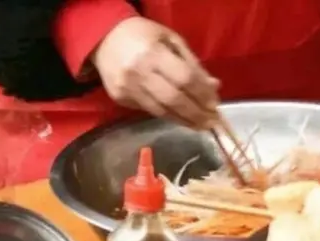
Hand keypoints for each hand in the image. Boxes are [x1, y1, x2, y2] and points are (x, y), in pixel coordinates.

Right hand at [92, 17, 220, 128]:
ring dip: (184, 121)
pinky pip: (150, 111)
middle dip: (195, 113)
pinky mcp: (121, 98)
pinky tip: (181, 119)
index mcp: (153, 53)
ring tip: (200, 126)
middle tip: (210, 122)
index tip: (214, 104)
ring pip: (161, 111)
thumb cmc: (143, 36)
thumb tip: (213, 88)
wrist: (104, 38)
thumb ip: (192, 64)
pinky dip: (168, 116)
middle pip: (173, 99)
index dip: (202, 94)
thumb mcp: (171, 40)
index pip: (184, 78)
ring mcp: (128, 88)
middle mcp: (139, 72)